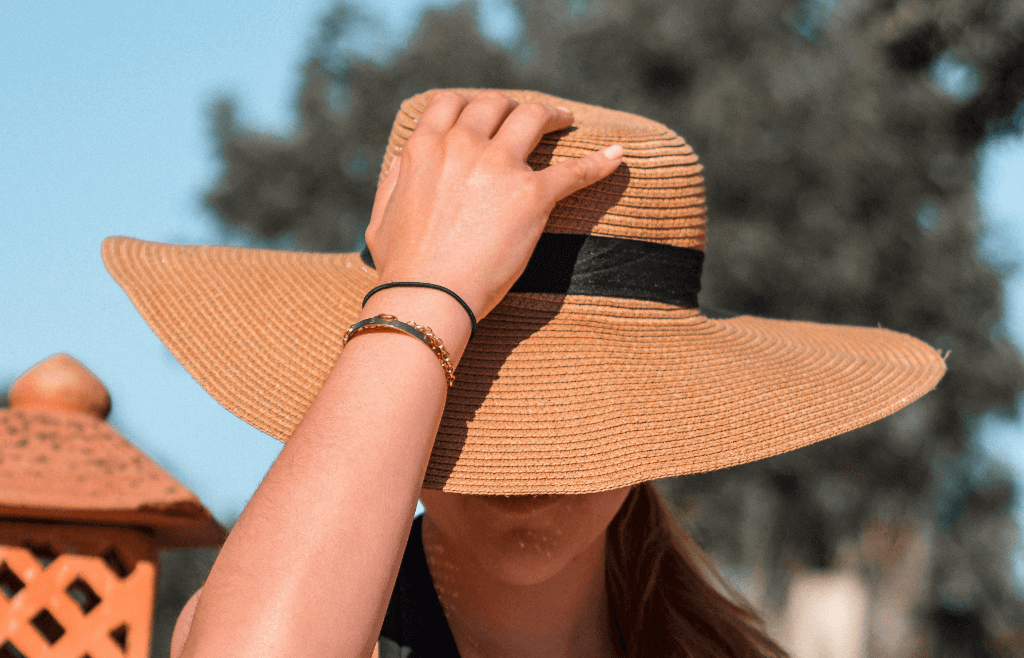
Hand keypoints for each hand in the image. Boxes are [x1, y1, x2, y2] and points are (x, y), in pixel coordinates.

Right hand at [364, 90, 622, 321]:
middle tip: (529, 117)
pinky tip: (617, 157)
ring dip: (552, 115)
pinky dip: (600, 162)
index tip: (487, 112)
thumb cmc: (403, 268)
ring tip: (565, 120)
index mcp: (424, 149)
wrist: (428, 297)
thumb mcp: (382, 216)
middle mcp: (463, 146)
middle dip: (513, 106)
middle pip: (496, 104)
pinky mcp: (533, 195)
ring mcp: (499, 167)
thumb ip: (395, 180)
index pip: (450, 104)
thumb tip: (406, 161)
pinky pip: (575, 170)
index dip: (472, 103)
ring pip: (533, 117)